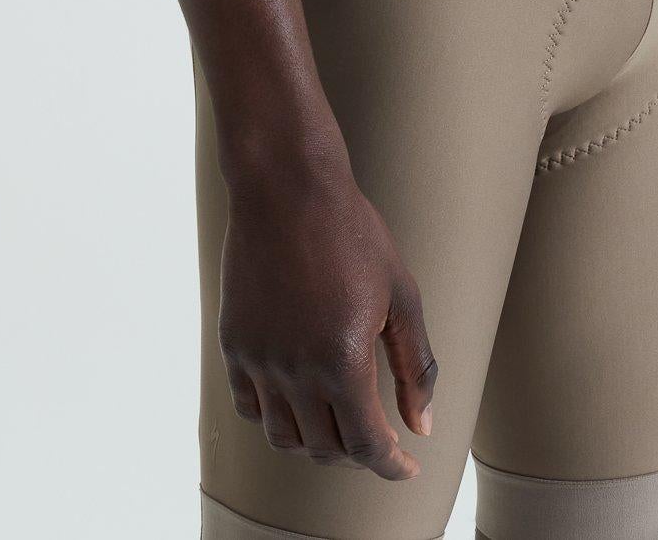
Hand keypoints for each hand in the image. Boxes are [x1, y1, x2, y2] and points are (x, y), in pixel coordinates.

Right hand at [219, 166, 436, 477]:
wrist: (287, 189)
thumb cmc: (353, 235)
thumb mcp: (402, 297)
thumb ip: (415, 367)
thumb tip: (422, 425)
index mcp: (343, 361)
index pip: (367, 445)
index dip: (391, 466)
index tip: (407, 468)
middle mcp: (295, 370)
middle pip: (326, 448)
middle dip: (359, 454)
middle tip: (379, 438)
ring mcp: (259, 359)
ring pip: (284, 437)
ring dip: (317, 443)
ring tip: (339, 425)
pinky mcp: (234, 344)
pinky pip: (250, 407)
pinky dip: (276, 419)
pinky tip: (299, 402)